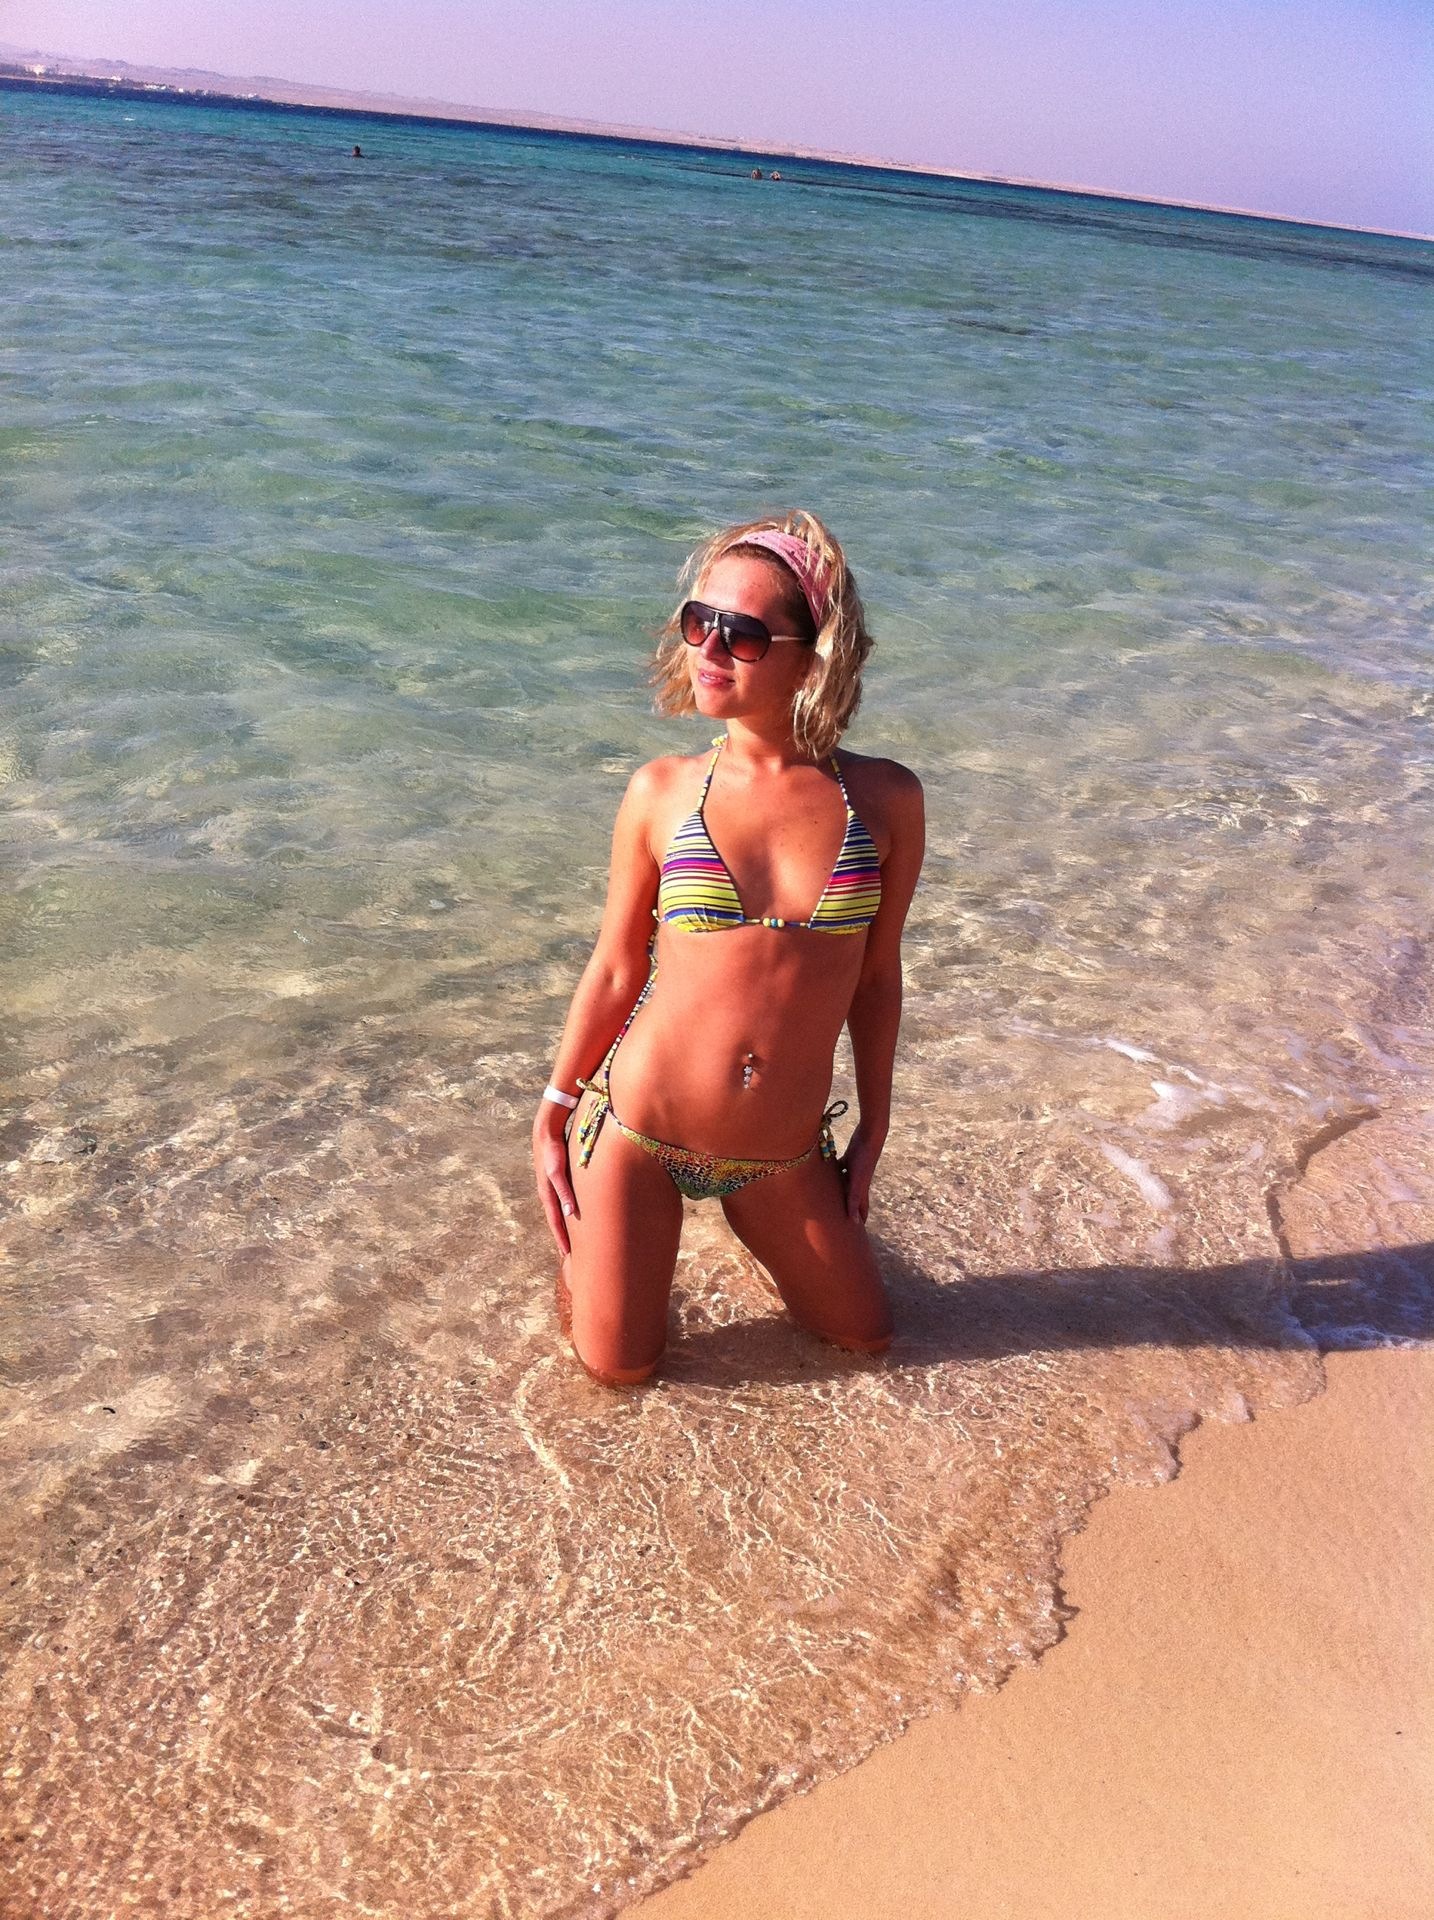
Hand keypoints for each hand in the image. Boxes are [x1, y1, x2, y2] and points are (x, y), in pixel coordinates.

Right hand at [532, 1106, 579, 1256]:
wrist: (545, 1133)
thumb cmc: (552, 1152)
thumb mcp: (557, 1172)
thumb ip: (563, 1192)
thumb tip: (569, 1213)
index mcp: (547, 1195)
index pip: (555, 1223)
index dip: (561, 1239)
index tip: (567, 1255)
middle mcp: (547, 1194)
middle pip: (555, 1221)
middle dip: (561, 1237)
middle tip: (569, 1254)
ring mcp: (549, 1188)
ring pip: (557, 1213)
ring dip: (562, 1227)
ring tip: (569, 1239)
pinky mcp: (553, 1181)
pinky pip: (559, 1202)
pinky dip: (563, 1213)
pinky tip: (569, 1215)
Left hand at [837, 1122, 883, 1225]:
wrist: (870, 1135)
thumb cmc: (864, 1159)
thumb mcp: (858, 1182)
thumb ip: (854, 1200)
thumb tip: (853, 1222)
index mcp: (861, 1189)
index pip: (860, 1209)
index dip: (858, 1220)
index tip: (853, 1233)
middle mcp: (857, 1180)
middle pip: (851, 1198)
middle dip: (846, 1208)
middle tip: (836, 1218)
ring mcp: (853, 1169)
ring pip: (843, 1184)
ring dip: (837, 1191)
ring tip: (827, 1197)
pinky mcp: (848, 1157)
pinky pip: (838, 1167)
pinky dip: (832, 1171)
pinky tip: (822, 1172)